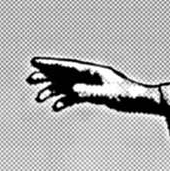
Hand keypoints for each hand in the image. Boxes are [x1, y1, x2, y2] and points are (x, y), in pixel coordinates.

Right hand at [27, 57, 157, 112]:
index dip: (49, 65)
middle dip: (46, 77)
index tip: (34, 62)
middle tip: (29, 80)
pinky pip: (74, 97)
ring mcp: (90, 85)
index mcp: (91, 71)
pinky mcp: (93, 95)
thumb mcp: (108, 95)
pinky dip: (65, 101)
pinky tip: (56, 108)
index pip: (66, 66)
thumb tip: (72, 91)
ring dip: (52, 91)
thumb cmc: (127, 96)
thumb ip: (89, 92)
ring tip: (38, 99)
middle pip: (63, 75)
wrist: (140, 101)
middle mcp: (88, 76)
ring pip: (66, 87)